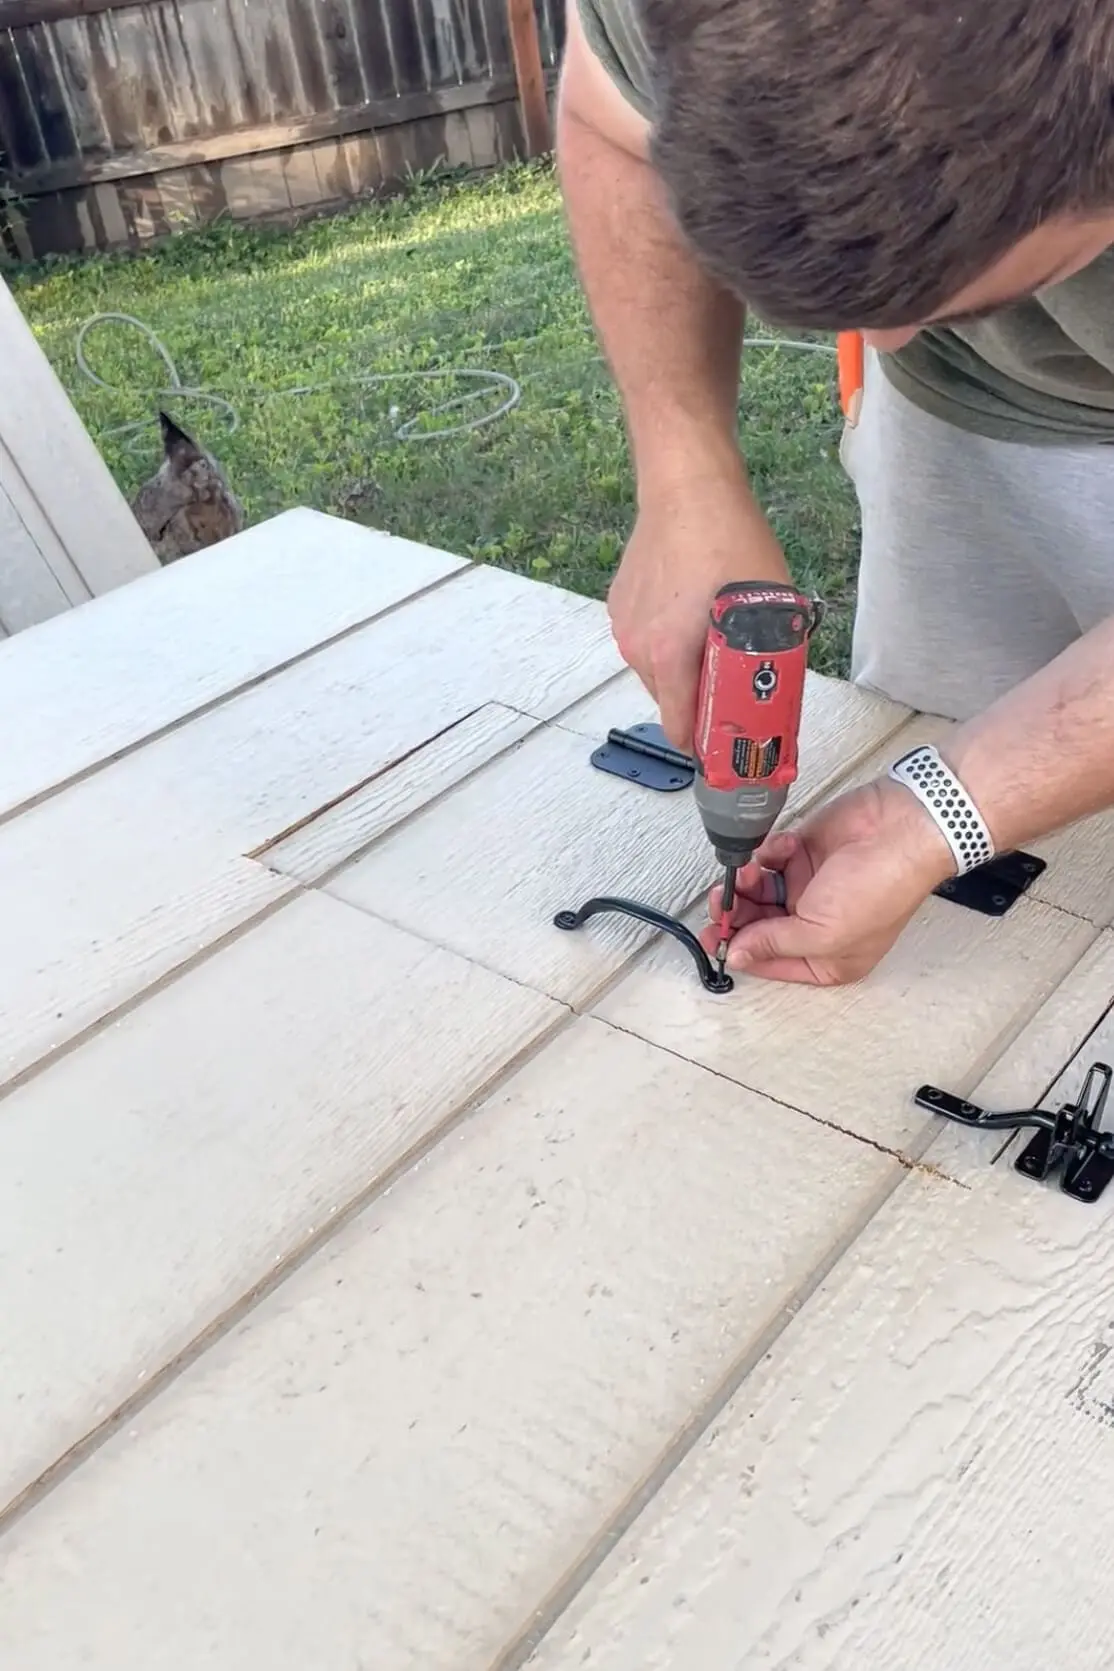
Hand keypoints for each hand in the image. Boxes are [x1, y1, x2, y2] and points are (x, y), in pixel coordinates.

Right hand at [607, 472, 789, 752]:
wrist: (687, 484)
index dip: (710, 745)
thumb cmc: (730, 541)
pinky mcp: (620, 603)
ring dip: (686, 664)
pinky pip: (648, 638)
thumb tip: (778, 694)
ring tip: (715, 628)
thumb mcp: (769, 606)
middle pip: (672, 699)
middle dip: (703, 696)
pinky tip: (692, 603)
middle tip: (737, 672)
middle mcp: (638, 649)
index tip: (733, 743)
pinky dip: (670, 635)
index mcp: (670, 658)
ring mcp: (625, 625)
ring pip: (659, 669)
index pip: (682, 730)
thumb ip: (768, 659)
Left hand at [699, 779, 955, 985]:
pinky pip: (770, 858)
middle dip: (737, 915)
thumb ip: (774, 943)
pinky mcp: (804, 853)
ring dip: (747, 885)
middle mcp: (816, 925)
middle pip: (760, 926)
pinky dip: (768, 854)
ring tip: (747, 875)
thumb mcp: (822, 933)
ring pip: (760, 892)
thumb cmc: (878, 888)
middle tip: (719, 903)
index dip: (740, 951)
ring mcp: (809, 887)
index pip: (771, 961)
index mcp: (827, 958)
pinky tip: (781, 850)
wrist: (901, 829)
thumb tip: (737, 955)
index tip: (710, 939)